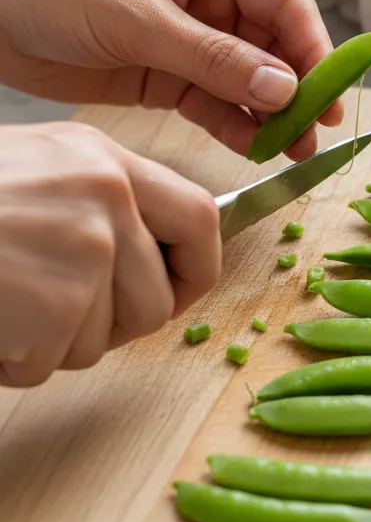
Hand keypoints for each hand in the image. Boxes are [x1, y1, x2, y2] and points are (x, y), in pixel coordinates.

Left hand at [0, 0, 340, 160]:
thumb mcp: (139, 19)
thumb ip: (214, 57)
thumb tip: (284, 88)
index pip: (286, 3)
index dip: (315, 48)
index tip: (330, 93)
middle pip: (278, 47)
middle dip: (299, 89)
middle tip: (316, 132)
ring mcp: (197, 39)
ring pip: (253, 82)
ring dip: (274, 115)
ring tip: (294, 151)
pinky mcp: (173, 76)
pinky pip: (219, 104)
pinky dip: (237, 126)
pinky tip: (256, 147)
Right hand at [0, 122, 219, 386]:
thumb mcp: (40, 170)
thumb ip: (102, 202)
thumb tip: (155, 259)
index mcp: (106, 160)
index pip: (201, 217)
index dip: (196, 266)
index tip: (177, 290)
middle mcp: (108, 196)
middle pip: (156, 298)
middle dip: (112, 326)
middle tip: (55, 315)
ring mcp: (86, 247)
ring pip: (106, 338)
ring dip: (55, 343)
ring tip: (7, 304)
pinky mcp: (56, 301)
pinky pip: (55, 361)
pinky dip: (16, 360)